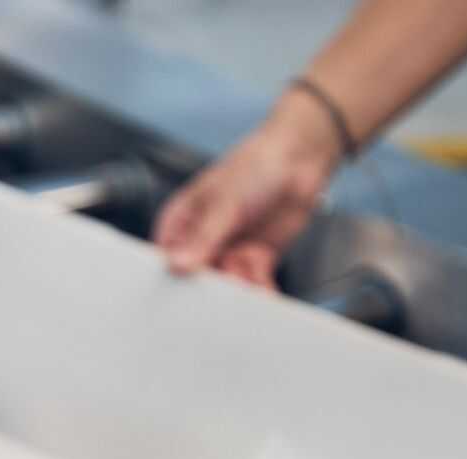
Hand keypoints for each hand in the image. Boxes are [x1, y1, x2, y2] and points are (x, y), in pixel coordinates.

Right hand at [153, 92, 344, 287]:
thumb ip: (203, 237)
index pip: (166, 257)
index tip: (184, 289)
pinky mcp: (253, 258)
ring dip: (238, 288)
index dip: (172, 276)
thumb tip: (178, 264)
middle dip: (210, 287)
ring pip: (225, 283)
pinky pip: (251, 282)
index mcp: (181, 221)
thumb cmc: (255, 164)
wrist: (300, 159)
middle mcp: (201, 240)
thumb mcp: (225, 201)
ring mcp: (227, 250)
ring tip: (249, 281)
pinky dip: (258, 289)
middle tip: (223, 287)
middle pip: (196, 277)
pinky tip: (264, 291)